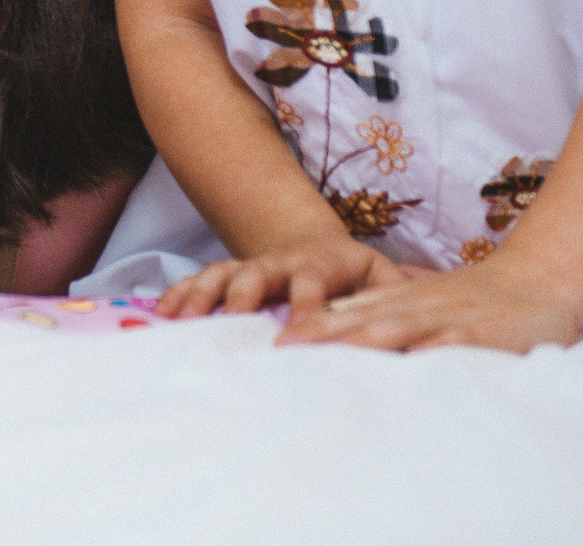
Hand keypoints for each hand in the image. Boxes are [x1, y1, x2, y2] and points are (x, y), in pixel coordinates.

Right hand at [160, 233, 410, 320]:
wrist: (315, 246)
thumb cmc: (357, 276)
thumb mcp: (383, 278)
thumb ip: (396, 297)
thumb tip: (420, 327)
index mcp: (323, 263)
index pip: (312, 282)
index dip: (304, 306)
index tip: (296, 335)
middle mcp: (281, 261)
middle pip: (258, 273)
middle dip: (243, 296)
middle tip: (232, 321)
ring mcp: (251, 266)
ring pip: (223, 274)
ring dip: (203, 295)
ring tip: (183, 320)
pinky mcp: (229, 275)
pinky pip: (200, 280)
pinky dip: (180, 294)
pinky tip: (162, 313)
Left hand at [279, 254, 582, 352]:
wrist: (539, 278)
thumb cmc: (475, 299)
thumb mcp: (421, 299)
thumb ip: (381, 312)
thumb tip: (332, 324)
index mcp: (400, 301)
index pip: (346, 315)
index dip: (309, 327)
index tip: (271, 344)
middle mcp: (416, 307)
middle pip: (359, 321)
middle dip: (319, 336)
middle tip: (277, 352)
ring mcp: (446, 319)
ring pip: (395, 330)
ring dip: (358, 343)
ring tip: (324, 359)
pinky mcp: (480, 335)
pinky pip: (449, 347)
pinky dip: (426, 356)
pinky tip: (405, 371)